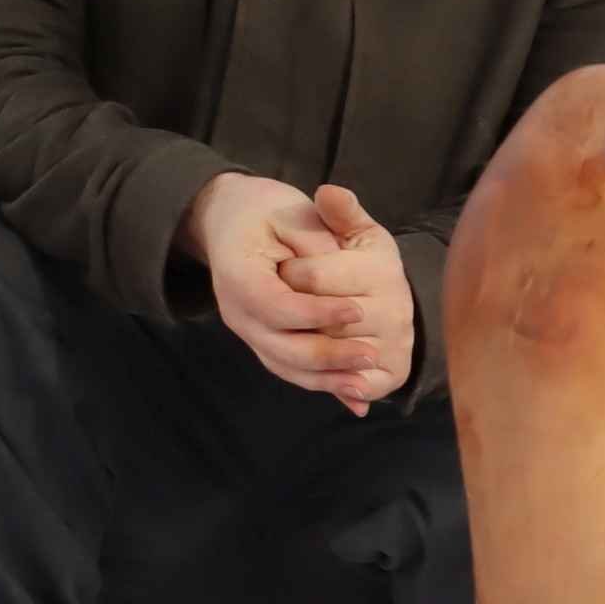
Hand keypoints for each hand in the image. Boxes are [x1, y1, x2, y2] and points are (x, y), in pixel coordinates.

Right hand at [186, 173, 413, 412]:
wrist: (231, 219)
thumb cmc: (267, 212)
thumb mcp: (293, 213)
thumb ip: (321, 246)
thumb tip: (349, 284)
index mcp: (238, 275)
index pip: (276, 305)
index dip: (317, 312)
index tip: (357, 309)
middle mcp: (238, 312)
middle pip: (280, 347)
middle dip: (329, 354)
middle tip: (372, 354)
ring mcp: (249, 331)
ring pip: (286, 365)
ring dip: (328, 377)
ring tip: (366, 382)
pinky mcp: (263, 340)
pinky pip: (290, 369)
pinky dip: (322, 382)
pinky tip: (354, 392)